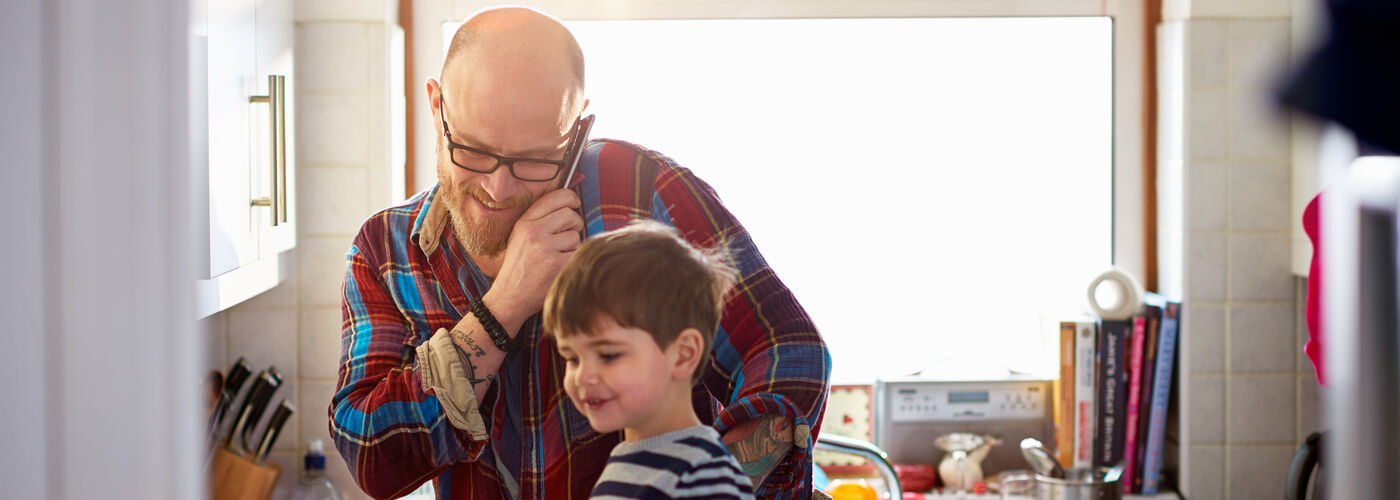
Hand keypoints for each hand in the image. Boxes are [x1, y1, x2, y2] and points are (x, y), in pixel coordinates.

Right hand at [482, 188, 582, 328]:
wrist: (509, 298)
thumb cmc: (519, 267)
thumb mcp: (520, 238)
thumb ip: (540, 220)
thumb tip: (570, 204)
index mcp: (524, 223)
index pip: (554, 197)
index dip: (569, 197)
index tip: (574, 203)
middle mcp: (534, 232)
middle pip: (570, 215)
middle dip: (574, 225)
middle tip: (566, 238)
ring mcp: (546, 248)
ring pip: (576, 236)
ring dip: (572, 247)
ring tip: (556, 258)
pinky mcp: (557, 264)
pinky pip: (578, 254)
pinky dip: (573, 262)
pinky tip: (559, 270)